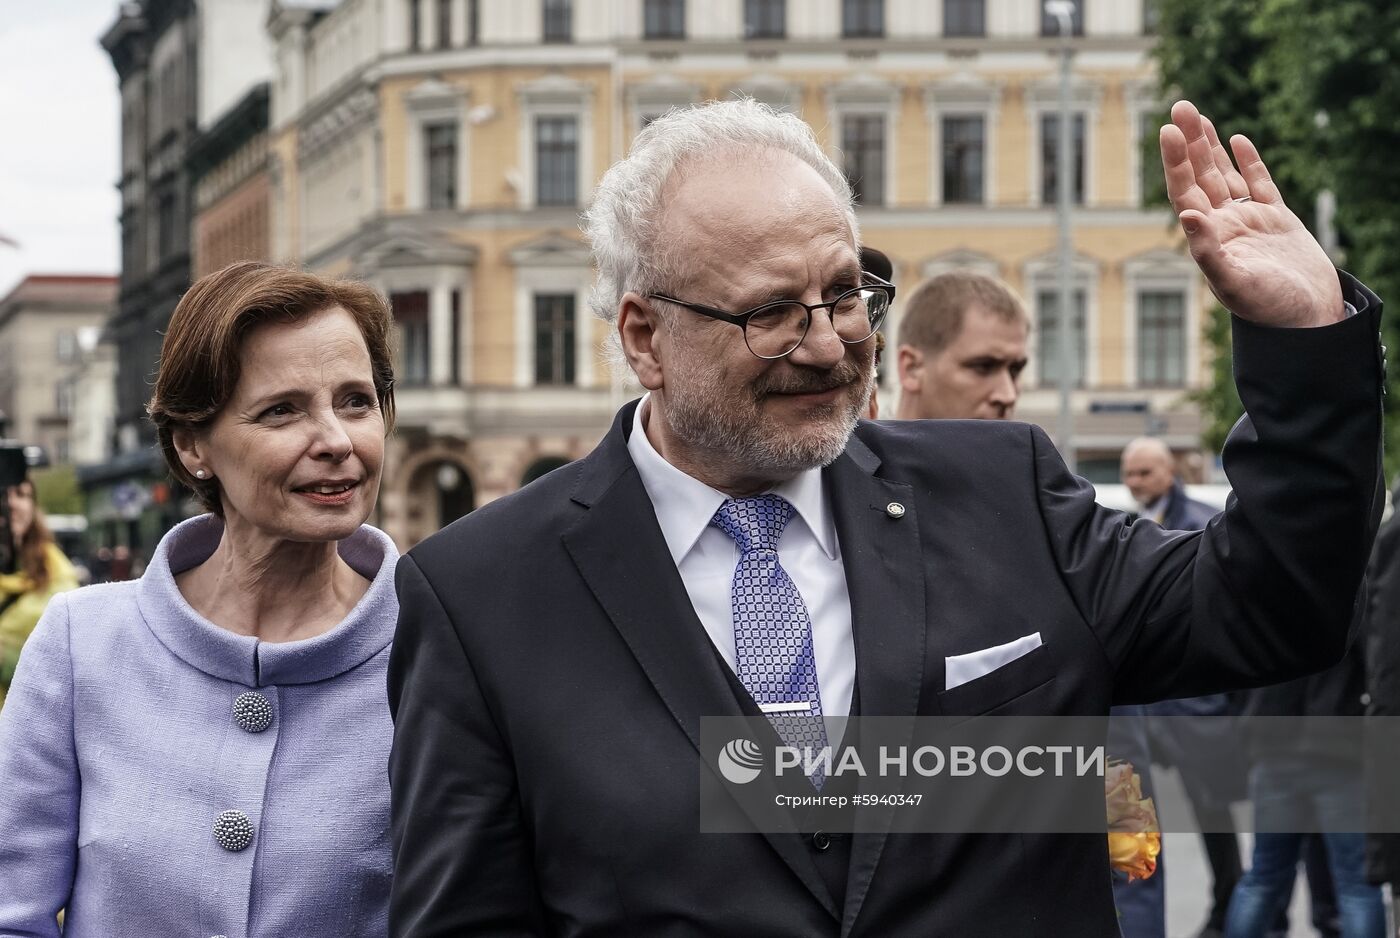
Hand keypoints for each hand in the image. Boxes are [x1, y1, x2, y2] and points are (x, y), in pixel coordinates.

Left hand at [1161, 100, 1342, 326]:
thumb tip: (1187, 215)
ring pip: (1225, 175)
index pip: (1185, 192)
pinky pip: (1259, 185)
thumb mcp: (1235, 283)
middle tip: (1180, 106)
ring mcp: (1251, 221)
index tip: (1167, 131)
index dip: (1175, 162)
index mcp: (1209, 238)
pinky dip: (1249, 162)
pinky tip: (1238, 140)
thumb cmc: (1270, 309)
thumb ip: (1208, 252)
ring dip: (1211, 146)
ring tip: (1197, 115)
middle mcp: (1225, 226)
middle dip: (1190, 142)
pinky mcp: (1278, 221)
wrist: (1309, 321)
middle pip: (1200, 176)